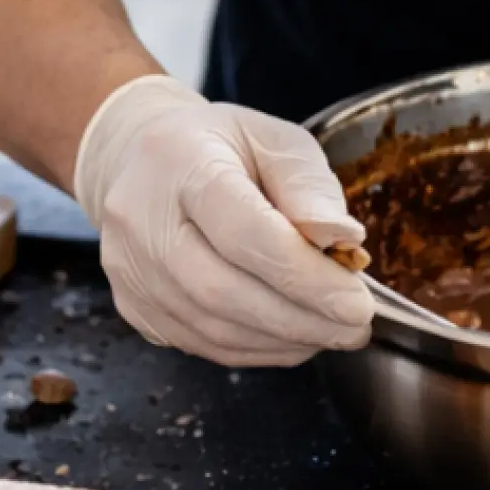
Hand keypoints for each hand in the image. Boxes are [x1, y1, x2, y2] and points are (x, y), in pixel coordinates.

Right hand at [73, 73, 374, 367]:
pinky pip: (201, 344)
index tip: (357, 303)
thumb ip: (308, 186)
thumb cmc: (216, 147)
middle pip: (222, 290)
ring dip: (283, 340)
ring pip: (212, 328)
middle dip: (300, 318)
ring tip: (332, 333)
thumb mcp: (272, 139)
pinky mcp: (134, 307)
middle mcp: (141, 220)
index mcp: (179, 162)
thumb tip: (344, 240)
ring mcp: (131, 270)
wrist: (136, 160)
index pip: (242, 231)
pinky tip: (292, 337)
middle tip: (355, 328)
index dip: (304, 275)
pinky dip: (257, 350)